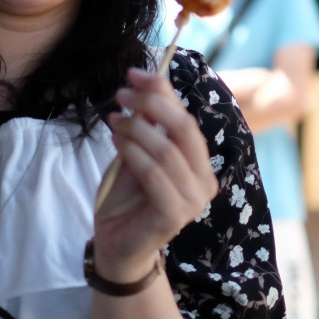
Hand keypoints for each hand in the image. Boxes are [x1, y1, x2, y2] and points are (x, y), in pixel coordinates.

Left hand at [95, 68, 217, 281]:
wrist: (116, 244)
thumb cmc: (128, 196)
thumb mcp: (138, 150)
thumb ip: (149, 122)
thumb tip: (149, 77)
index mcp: (201, 163)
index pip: (187, 118)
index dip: (163, 91)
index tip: (134, 74)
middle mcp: (205, 181)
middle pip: (185, 129)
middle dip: (151, 105)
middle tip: (121, 95)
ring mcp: (193, 201)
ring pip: (167, 150)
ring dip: (136, 129)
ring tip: (113, 121)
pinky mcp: (175, 216)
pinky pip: (154, 175)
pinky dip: (133, 153)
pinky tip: (116, 142)